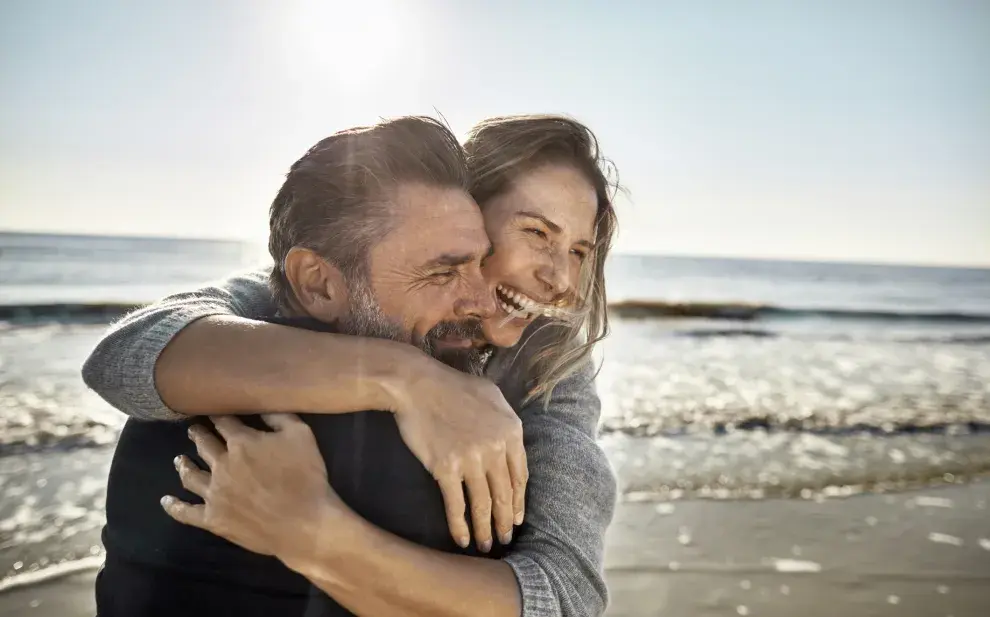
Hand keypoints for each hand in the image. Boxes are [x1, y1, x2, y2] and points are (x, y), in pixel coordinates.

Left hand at [161, 415, 341, 559]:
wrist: (303, 523)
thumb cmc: (306, 477)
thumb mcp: (301, 435)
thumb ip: (279, 416)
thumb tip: (260, 403)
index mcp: (242, 442)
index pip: (224, 422)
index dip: (217, 414)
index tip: (211, 410)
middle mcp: (222, 465)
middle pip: (204, 445)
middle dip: (198, 435)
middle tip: (192, 429)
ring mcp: (214, 493)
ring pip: (191, 475)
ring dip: (183, 465)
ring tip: (179, 459)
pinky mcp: (213, 518)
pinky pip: (186, 512)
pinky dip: (174, 506)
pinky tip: (166, 501)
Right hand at [388, 360, 527, 552]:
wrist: (416, 384)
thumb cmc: (451, 386)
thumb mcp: (491, 394)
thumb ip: (505, 420)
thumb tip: (510, 442)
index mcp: (511, 431)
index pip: (520, 476)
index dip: (519, 501)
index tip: (517, 517)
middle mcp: (495, 448)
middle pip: (504, 494)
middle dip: (506, 521)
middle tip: (505, 539)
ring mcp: (471, 459)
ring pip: (483, 504)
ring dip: (486, 529)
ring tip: (487, 545)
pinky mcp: (445, 468)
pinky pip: (456, 504)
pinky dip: (460, 526)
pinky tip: (462, 540)